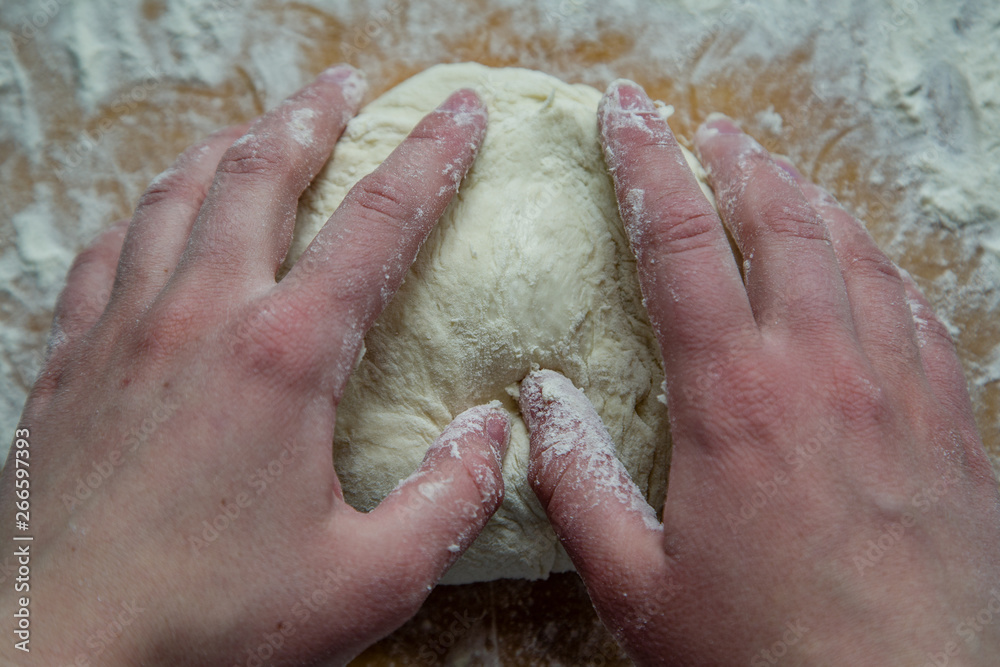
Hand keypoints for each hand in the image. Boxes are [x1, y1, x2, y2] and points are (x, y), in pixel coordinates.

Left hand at [0, 65, 508, 665]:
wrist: (54, 656)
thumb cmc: (207, 624)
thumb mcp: (366, 582)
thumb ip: (448, 502)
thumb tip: (494, 435)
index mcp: (282, 357)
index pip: (377, 223)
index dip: (430, 157)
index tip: (459, 112)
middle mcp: (198, 319)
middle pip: (261, 174)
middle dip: (313, 115)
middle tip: (347, 83)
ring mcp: (122, 333)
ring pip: (176, 196)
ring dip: (228, 148)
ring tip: (262, 126)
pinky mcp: (69, 365)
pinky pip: (106, 253)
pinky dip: (143, 214)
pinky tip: (157, 217)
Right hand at [519, 80, 999, 665]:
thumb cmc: (765, 658)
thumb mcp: (639, 587)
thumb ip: (579, 484)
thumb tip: (538, 400)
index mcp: (736, 401)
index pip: (682, 245)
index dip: (647, 166)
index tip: (626, 114)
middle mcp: (825, 374)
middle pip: (783, 224)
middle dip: (738, 162)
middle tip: (709, 131)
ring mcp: (900, 395)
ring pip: (860, 256)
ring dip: (813, 201)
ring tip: (780, 175)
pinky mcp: (953, 430)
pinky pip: (922, 317)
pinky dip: (886, 271)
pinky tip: (872, 268)